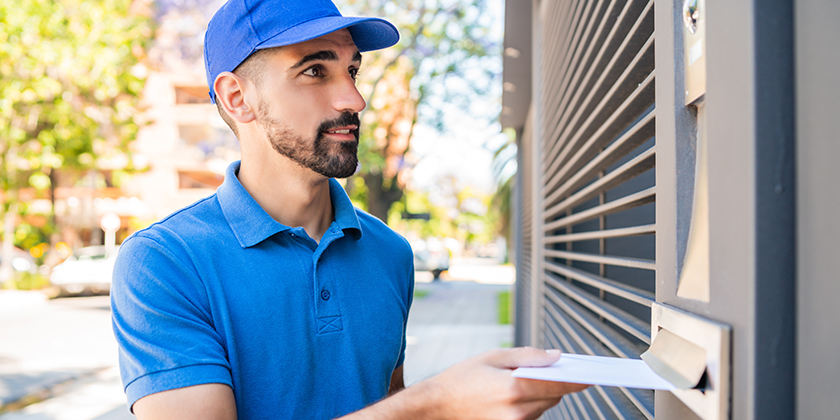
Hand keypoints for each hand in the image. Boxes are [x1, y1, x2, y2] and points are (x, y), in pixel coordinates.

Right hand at [341, 347, 588, 419]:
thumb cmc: (460, 379)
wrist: (436, 407)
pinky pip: (530, 417)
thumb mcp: (493, 356)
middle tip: (544, 369)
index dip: (578, 378)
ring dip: (539, 395)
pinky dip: (528, 406)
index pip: (560, 384)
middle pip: (554, 397)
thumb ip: (528, 356)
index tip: (591, 374)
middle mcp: (518, 413)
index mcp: (514, 390)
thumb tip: (556, 357)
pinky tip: (510, 396)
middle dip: (552, 382)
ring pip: (543, 408)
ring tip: (514, 383)